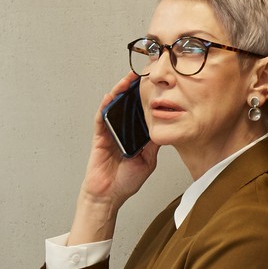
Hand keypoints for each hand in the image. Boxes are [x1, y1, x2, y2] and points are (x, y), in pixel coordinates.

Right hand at [72, 72, 159, 237]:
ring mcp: (110, 132)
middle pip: (128, 105)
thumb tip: (168, 127)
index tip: (158, 84)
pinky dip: (105, 106)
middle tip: (145, 73)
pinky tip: (110, 96)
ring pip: (115, 107)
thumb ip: (154, 143)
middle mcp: (123, 130)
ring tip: (129, 78)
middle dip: (135, 89)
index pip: (142, 112)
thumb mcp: (149, 160)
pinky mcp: (99, 137)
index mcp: (135, 135)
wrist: (109, 196)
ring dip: (120, 92)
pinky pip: (101, 118)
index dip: (149, 98)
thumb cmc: (126, 181)